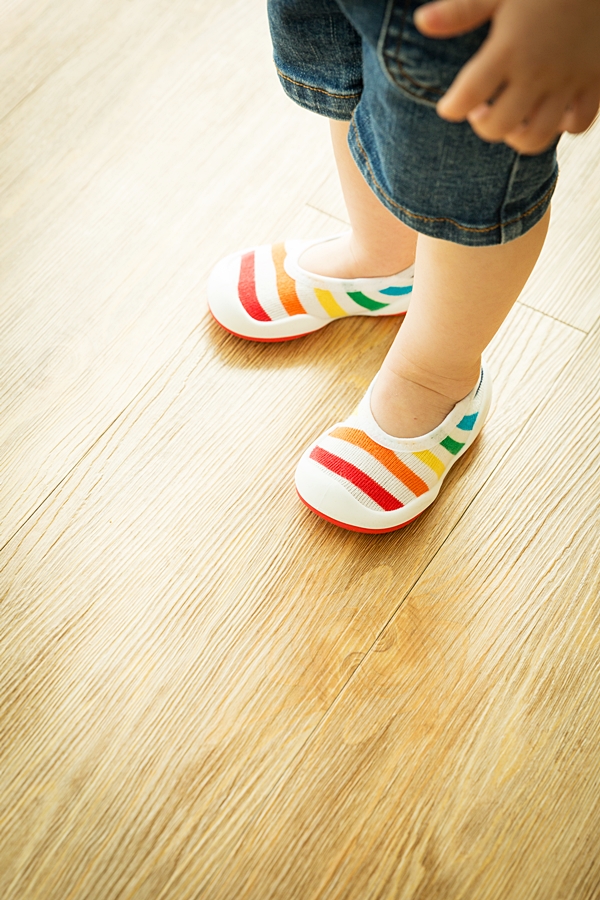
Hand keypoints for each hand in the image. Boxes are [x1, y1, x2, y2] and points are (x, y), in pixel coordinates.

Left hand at [414, 0, 599, 153]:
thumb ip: (461, 10)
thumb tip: (421, 22)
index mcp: (509, 48)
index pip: (467, 96)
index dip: (451, 108)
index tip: (448, 105)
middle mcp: (537, 71)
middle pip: (498, 127)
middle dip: (483, 125)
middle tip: (481, 109)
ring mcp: (568, 80)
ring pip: (535, 137)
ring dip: (517, 135)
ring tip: (513, 117)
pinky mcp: (596, 82)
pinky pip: (577, 125)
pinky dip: (562, 127)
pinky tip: (552, 111)